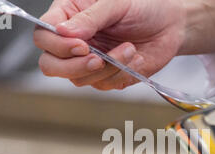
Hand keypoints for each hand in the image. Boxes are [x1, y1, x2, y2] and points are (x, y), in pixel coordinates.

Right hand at [34, 0, 214, 90]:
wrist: (170, 24)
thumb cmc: (143, 6)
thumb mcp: (116, 3)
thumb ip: (90, 17)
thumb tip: (64, 32)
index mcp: (68, 17)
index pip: (43, 37)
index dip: (57, 46)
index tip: (82, 44)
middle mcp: (74, 43)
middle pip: (51, 65)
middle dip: (72, 67)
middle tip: (96, 59)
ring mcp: (88, 62)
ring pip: (78, 79)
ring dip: (106, 67)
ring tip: (129, 47)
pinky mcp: (107, 77)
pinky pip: (105, 84)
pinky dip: (121, 72)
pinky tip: (135, 56)